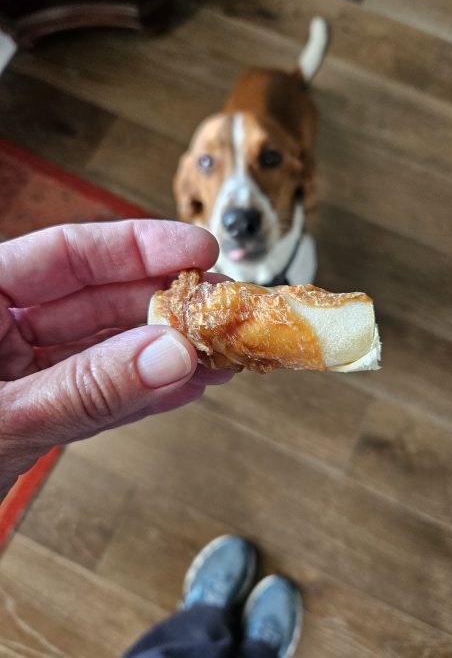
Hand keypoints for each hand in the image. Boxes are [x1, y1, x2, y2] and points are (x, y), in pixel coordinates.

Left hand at [0, 220, 231, 498]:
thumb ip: (85, 388)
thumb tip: (167, 356)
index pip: (64, 254)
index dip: (138, 247)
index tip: (196, 249)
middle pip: (98, 300)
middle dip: (164, 305)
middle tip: (219, 309)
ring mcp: (21, 374)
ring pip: (108, 351)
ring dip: (167, 355)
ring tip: (218, 354)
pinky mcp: (39, 415)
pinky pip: (101, 396)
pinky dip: (145, 394)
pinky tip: (187, 387)